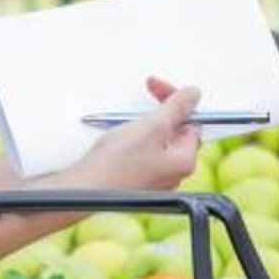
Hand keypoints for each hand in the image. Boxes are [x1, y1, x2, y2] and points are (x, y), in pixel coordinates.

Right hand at [65, 78, 201, 191]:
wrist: (85, 189)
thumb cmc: (116, 164)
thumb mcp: (151, 126)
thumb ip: (176, 108)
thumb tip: (193, 94)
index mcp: (184, 161)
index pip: (190, 122)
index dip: (174, 101)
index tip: (156, 88)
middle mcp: (173, 173)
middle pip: (174, 132)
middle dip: (158, 114)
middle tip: (138, 107)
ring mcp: (154, 179)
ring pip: (156, 142)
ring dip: (142, 127)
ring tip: (123, 126)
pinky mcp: (136, 180)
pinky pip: (141, 154)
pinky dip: (132, 141)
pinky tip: (117, 141)